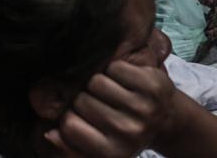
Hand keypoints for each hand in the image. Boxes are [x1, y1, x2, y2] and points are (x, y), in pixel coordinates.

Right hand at [45, 60, 178, 156]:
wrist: (168, 121)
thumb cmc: (125, 133)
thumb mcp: (99, 147)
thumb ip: (70, 146)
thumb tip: (49, 135)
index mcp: (113, 152)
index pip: (69, 126)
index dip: (68, 117)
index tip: (77, 116)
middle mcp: (129, 133)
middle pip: (81, 100)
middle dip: (83, 98)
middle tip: (96, 103)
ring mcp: (143, 108)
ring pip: (95, 81)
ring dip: (97, 83)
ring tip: (108, 92)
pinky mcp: (152, 85)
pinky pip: (114, 67)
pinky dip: (114, 70)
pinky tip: (122, 82)